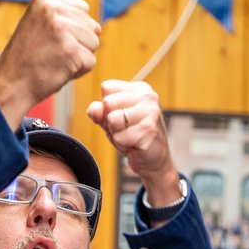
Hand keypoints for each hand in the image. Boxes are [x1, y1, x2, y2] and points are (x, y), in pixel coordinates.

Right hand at [0, 0, 100, 129]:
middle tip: (51, 54)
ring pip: (94, 43)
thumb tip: (99, 28)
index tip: (48, 40)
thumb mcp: (39, 24)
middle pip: (90, 26)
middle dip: (77, 44)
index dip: (71, 30)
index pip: (81, 10)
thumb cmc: (26, 58)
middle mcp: (53, 9)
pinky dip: (78, 71)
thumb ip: (66, 17)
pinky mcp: (71, 51)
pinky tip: (58, 71)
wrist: (10, 85)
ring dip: (78, 57)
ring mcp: (63, 29)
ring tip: (55, 61)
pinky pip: (91, 62)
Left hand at [87, 80, 179, 206]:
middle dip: (111, 121)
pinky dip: (122, 144)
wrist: (153, 161)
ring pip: (112, 120)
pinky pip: (119, 137)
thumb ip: (98, 111)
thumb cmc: (131, 137)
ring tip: (130, 136)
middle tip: (126, 129)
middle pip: (108, 103)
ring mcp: (151, 112)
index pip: (107, 88)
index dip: (107, 106)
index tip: (121, 117)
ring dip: (117, 134)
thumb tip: (96, 109)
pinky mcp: (149, 130)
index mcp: (140, 88)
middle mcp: (148, 96)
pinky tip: (135, 145)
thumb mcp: (110, 121)